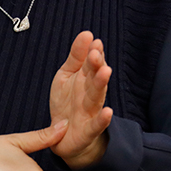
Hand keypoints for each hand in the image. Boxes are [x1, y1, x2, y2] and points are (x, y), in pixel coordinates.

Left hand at [50, 31, 112, 169]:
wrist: (62, 136)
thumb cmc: (67, 102)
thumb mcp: (66, 76)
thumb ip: (76, 57)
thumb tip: (87, 34)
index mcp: (85, 79)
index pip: (91, 64)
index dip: (93, 53)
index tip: (94, 41)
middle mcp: (91, 93)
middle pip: (95, 77)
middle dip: (96, 65)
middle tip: (95, 53)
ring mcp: (91, 111)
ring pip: (97, 96)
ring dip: (101, 84)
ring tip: (105, 71)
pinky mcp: (89, 130)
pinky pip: (97, 125)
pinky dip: (103, 119)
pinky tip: (108, 112)